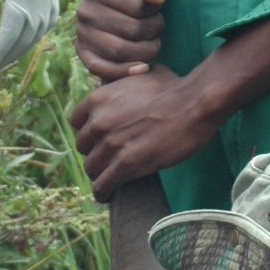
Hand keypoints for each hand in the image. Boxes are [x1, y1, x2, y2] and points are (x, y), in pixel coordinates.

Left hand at [70, 68, 219, 199]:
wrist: (193, 105)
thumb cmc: (175, 88)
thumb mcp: (141, 75)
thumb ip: (127, 80)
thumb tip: (135, 73)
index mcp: (98, 99)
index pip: (76, 122)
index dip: (88, 132)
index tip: (98, 138)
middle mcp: (98, 121)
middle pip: (83, 147)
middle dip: (95, 152)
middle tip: (109, 159)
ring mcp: (110, 144)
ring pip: (92, 168)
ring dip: (100, 174)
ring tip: (110, 178)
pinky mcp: (126, 165)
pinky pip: (103, 186)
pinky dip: (103, 193)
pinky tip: (107, 196)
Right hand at [75, 0, 170, 79]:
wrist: (125, 1)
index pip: (135, 4)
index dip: (153, 9)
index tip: (156, 6)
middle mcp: (84, 9)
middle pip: (129, 30)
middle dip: (153, 31)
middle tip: (158, 27)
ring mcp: (82, 32)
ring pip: (118, 51)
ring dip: (146, 51)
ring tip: (153, 43)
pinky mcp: (83, 52)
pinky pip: (101, 68)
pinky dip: (124, 71)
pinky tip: (143, 68)